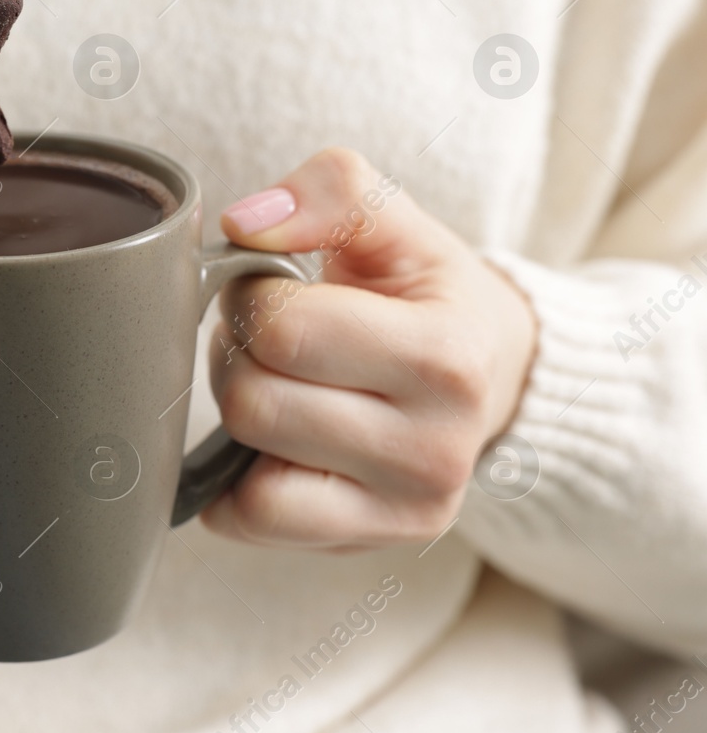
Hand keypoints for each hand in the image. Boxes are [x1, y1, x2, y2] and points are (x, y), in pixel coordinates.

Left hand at [202, 148, 537, 549]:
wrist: (495, 371)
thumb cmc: (426, 293)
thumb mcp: (396, 222)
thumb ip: (330, 190)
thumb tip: (247, 224)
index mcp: (445, 359)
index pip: (282, 331)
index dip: (251, 295)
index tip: (277, 287)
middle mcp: (435, 450)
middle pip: (253, 403)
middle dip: (239, 356)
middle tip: (270, 338)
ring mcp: (405, 509)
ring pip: (245, 470)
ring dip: (239, 417)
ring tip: (280, 383)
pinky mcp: (369, 543)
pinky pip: (250, 521)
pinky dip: (236, 481)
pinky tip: (273, 441)